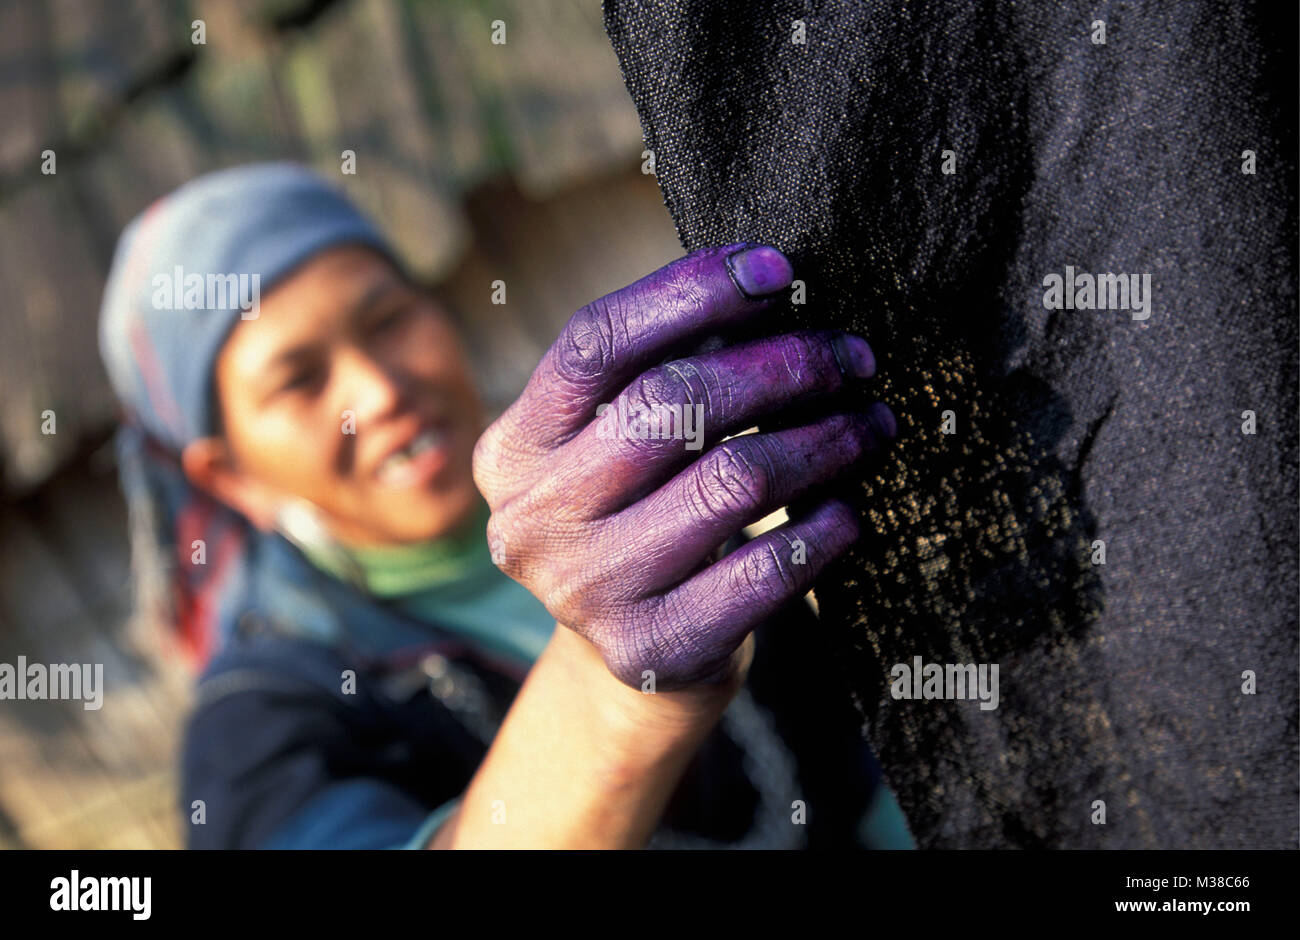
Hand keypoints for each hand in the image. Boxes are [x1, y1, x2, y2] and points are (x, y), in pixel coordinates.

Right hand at [472, 244, 895, 694]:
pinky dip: (820, 530)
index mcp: (515, 448)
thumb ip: (664, 369)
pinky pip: (763, 573)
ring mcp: (585, 592)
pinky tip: (846, 507)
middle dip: (782, 366)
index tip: (779, 272)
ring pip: (731, 481)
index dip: (690, 292)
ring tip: (870, 422)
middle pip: (670, 403)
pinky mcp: (649, 649)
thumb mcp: (619, 442)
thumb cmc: (642, 515)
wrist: (637, 651)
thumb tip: (774, 288)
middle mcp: (533, 519)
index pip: (595, 342)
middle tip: (852, 356)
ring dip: (822, 440)